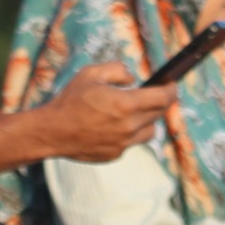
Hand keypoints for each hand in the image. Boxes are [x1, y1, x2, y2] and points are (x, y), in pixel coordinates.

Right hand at [33, 61, 174, 164]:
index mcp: (126, 104)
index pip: (162, 98)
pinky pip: (133, 142)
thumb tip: (132, 77)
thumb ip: (117, 70)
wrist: (53, 132)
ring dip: (147, 120)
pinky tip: (115, 125)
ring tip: (134, 111)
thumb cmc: (71, 101)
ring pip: (150, 131)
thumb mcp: (92, 74)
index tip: (171, 85)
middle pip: (158, 114)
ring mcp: (124, 143)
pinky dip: (131, 133)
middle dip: (159, 102)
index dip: (171, 90)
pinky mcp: (116, 154)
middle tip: (154, 94)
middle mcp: (129, 126)